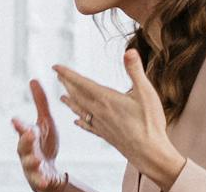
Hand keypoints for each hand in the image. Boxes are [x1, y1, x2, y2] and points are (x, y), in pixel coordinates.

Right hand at [12, 79, 67, 191]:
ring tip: (37, 160)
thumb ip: (40, 103)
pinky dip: (41, 180)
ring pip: (29, 163)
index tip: (16, 120)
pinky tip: (45, 181)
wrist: (48, 171)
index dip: (20, 125)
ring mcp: (31, 164)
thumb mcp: (45, 121)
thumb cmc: (44, 144)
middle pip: (23, 145)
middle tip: (28, 133)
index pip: (22, 129)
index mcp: (28, 135)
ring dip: (32, 161)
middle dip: (25, 140)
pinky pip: (39, 180)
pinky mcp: (39, 177)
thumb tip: (33, 79)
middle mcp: (26, 150)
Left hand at [54, 49, 184, 189]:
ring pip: (81, 110)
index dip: (67, 74)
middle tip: (58, 76)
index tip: (55, 67)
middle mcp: (99, 111)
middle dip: (67, 84)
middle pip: (78, 95)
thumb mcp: (146, 93)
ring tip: (62, 97)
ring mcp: (101, 125)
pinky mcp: (106, 135)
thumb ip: (135, 71)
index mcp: (106, 99)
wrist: (150, 153)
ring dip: (71, 102)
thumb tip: (129, 51)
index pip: (82, 83)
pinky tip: (77, 121)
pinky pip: (89, 126)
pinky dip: (81, 121)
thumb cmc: (150, 123)